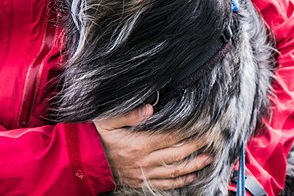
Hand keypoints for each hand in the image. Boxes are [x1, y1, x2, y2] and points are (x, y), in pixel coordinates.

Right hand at [93, 104, 212, 189]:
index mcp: (139, 144)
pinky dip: (179, 181)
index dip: (188, 132)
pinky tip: (189, 176)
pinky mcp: (140, 181)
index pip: (171, 137)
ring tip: (207, 159)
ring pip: (174, 171)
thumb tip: (150, 109)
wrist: (84, 160)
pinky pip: (164, 183)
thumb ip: (129, 114)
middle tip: (210, 141)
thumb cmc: (96, 137)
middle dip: (195, 148)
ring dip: (192, 165)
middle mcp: (144, 160)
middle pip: (177, 154)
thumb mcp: (108, 120)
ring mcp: (143, 172)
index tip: (201, 126)